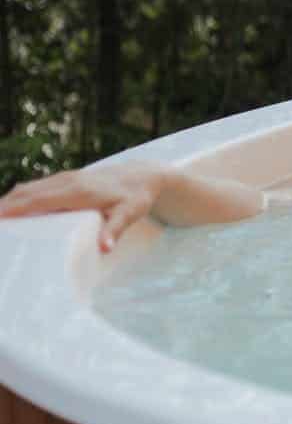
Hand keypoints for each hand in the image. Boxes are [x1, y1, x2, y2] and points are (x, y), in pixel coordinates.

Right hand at [0, 164, 169, 252]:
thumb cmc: (136, 197)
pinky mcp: (66, 179)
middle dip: (5, 206)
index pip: (39, 199)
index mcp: (78, 191)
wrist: (145, 175)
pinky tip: (10, 209)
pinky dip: (20, 197)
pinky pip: (37, 187)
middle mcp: (68, 181)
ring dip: (9, 201)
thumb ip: (116, 229)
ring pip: (30, 188)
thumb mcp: (130, 214)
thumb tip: (105, 248)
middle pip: (27, 192)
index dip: (15, 207)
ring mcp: (66, 178)